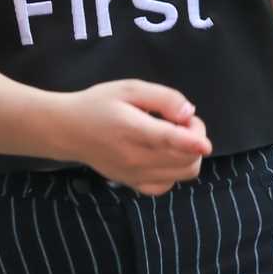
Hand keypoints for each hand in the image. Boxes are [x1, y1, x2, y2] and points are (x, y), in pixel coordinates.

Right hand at [65, 80, 211, 194]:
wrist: (68, 131)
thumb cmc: (98, 105)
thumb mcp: (129, 88)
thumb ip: (163, 98)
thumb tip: (188, 113)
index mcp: (134, 129)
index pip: (170, 141)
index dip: (193, 142)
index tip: (204, 143)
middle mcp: (136, 158)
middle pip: (187, 160)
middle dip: (195, 138)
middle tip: (180, 121)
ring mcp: (136, 175)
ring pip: (183, 174)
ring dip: (188, 154)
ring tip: (173, 137)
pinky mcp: (133, 184)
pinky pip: (167, 185)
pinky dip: (174, 171)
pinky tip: (164, 155)